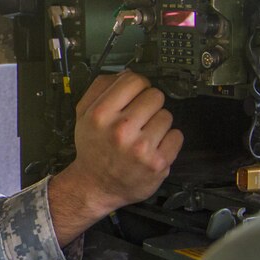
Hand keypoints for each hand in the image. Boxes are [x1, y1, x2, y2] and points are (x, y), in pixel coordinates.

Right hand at [48, 71, 182, 243]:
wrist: (95, 186)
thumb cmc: (93, 150)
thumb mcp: (83, 116)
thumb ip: (99, 89)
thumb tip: (125, 73)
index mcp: (100, 115)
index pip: (134, 80)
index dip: (138, 85)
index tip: (137, 94)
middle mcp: (121, 130)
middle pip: (155, 96)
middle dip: (148, 105)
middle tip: (139, 118)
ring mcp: (141, 147)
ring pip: (167, 115)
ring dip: (158, 123)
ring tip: (144, 135)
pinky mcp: (157, 162)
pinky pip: (177, 136)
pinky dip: (168, 140)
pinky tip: (153, 146)